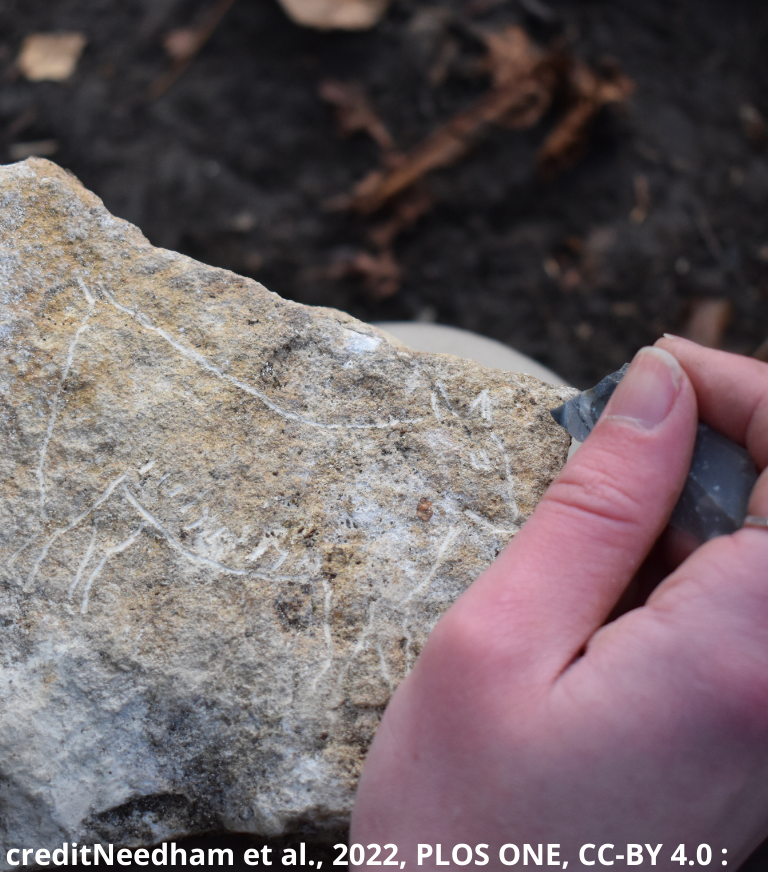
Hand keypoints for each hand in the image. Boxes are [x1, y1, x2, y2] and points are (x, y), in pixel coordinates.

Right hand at [353, 337, 767, 857]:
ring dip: (715, 518)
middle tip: (615, 448)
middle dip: (732, 448)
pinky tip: (621, 609)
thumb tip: (659, 388)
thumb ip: (594, 509)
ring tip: (597, 542)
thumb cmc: (464, 824)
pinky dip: (710, 582)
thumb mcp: (496, 640)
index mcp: (743, 651)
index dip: (746, 390)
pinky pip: (762, 627)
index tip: (650, 377)